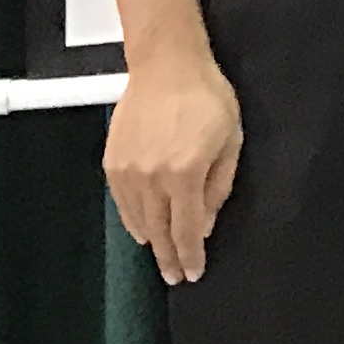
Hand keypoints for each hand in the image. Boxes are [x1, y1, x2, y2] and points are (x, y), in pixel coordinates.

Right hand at [101, 41, 242, 283]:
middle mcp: (152, 179)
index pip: (186, 230)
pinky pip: (122, 204)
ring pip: (138, 221)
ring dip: (151, 242)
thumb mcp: (231, 140)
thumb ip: (218, 187)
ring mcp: (128, 173)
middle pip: (159, 232)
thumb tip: (204, 224)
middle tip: (175, 276)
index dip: (190, 256)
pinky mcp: (112, 164)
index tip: (193, 274)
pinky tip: (143, 229)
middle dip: (169, 258)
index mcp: (185, 174)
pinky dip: (133, 220)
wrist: (167, 66)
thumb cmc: (207, 97)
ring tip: (161, 256)